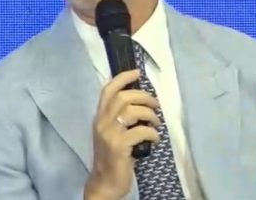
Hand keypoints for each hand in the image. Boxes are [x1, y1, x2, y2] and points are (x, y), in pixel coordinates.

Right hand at [84, 69, 159, 199]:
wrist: (104, 182)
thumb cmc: (112, 157)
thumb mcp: (111, 133)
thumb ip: (119, 118)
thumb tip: (141, 102)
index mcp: (99, 117)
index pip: (107, 90)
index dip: (123, 78)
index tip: (137, 73)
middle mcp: (102, 122)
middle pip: (123, 97)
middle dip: (144, 96)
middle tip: (156, 104)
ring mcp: (110, 134)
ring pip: (133, 111)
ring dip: (150, 114)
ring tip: (157, 123)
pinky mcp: (119, 146)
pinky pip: (141, 131)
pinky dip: (153, 132)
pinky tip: (155, 139)